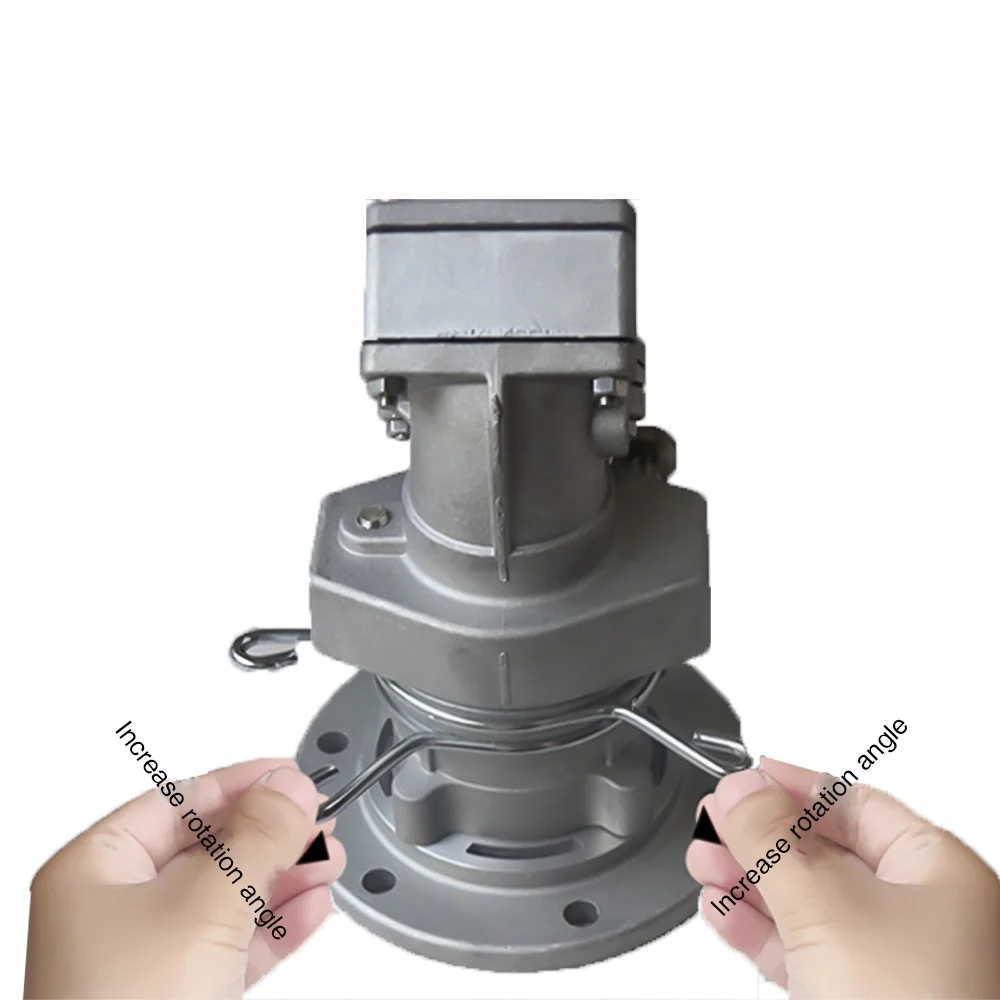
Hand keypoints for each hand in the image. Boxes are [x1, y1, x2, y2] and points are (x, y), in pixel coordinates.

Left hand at [24, 759, 345, 998]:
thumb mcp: (205, 905)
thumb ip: (258, 837)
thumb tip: (292, 784)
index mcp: (96, 868)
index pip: (181, 799)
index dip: (244, 782)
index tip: (296, 776)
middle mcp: (115, 909)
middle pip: (210, 848)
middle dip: (273, 836)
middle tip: (321, 822)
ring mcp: (146, 957)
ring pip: (228, 897)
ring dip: (284, 879)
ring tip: (330, 863)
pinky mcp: (177, 995)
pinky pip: (234, 945)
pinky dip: (277, 926)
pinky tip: (313, 909)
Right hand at [687, 757, 999, 997]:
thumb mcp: (825, 906)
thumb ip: (772, 840)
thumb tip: (739, 787)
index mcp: (938, 871)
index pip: (854, 802)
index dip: (793, 786)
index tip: (744, 778)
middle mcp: (922, 913)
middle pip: (825, 851)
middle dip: (760, 838)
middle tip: (712, 821)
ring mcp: (893, 962)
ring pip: (809, 902)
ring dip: (750, 882)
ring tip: (702, 864)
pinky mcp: (862, 999)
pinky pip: (804, 949)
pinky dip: (760, 930)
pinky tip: (723, 913)